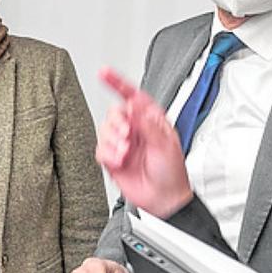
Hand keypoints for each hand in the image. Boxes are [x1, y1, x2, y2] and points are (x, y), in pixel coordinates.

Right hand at [96, 68, 193, 217]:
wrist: (163, 199)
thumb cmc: (171, 173)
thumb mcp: (165, 145)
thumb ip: (148, 124)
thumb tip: (136, 104)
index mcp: (150, 120)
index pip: (132, 96)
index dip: (117, 83)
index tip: (104, 73)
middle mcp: (135, 129)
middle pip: (114, 113)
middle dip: (117, 124)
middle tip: (127, 136)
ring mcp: (122, 143)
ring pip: (104, 130)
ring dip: (113, 141)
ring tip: (125, 153)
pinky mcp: (112, 159)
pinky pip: (100, 149)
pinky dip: (108, 155)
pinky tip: (120, 162)